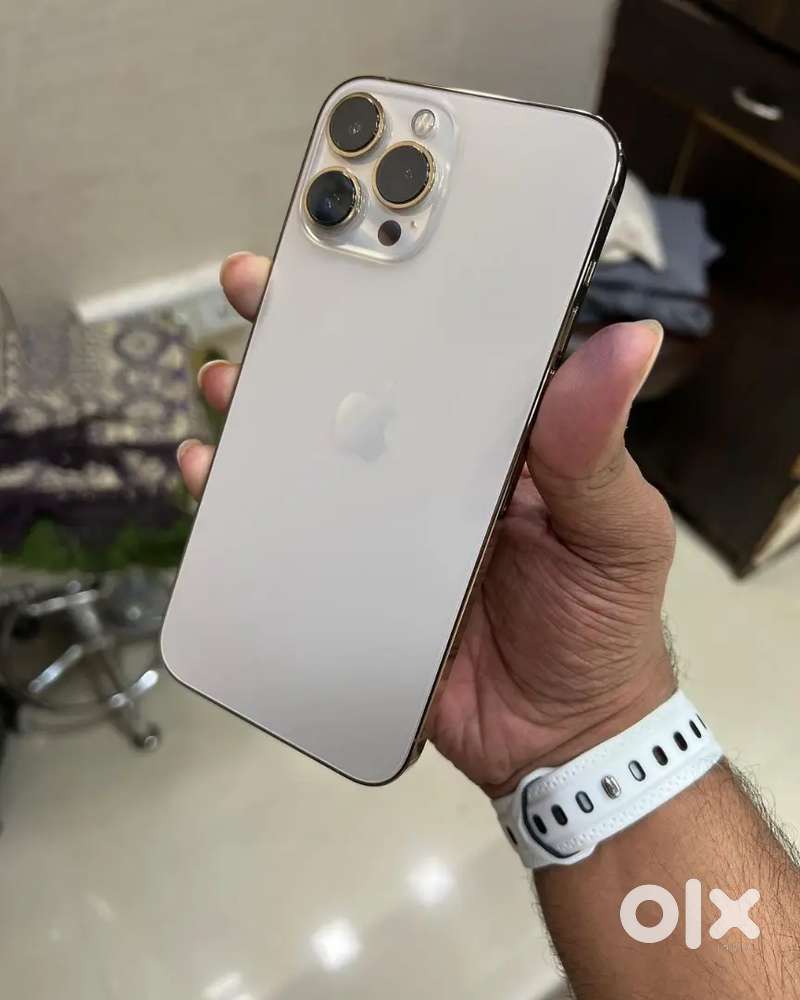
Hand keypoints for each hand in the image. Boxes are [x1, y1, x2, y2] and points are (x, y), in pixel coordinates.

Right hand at [179, 252, 675, 796]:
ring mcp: (381, 518)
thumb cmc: (600, 623)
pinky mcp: (344, 574)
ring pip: (308, 445)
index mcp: (498, 436)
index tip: (358, 232)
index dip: (401, 289)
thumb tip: (631, 339)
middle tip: (258, 287)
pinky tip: (209, 470)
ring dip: (260, 403)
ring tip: (226, 379)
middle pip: (359, 382)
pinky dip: (240, 495)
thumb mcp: (615, 531)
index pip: (444, 347)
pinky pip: (282, 525)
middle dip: (305, 329)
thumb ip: (600, 448)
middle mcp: (431, 464)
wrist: (556, 734)